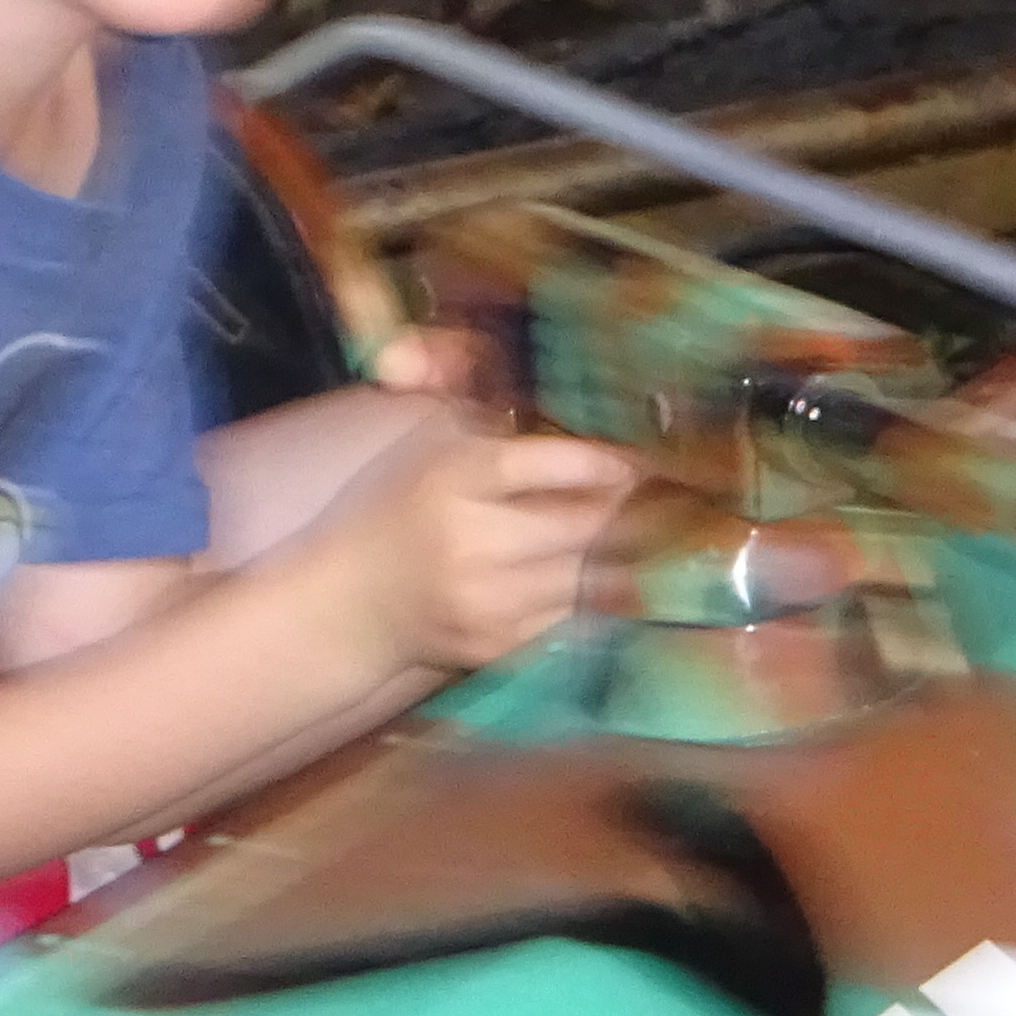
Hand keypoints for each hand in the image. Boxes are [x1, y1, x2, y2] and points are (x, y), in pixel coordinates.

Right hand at [330, 410, 636, 674]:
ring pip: (592, 576)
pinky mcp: (500, 645)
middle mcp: (471, 542)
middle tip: (659, 495)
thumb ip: (466, 381)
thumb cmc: (403, 508)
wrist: (356, 605)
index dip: (598, 462)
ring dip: (626, 554)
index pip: (543, 465)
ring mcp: (487, 601)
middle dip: (630, 509)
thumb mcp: (430, 439)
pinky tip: (608, 573)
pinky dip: (598, 594)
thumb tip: (532, 369)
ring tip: (646, 533)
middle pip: (584, 525)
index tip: (634, 460)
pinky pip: (577, 617)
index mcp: (452, 478)